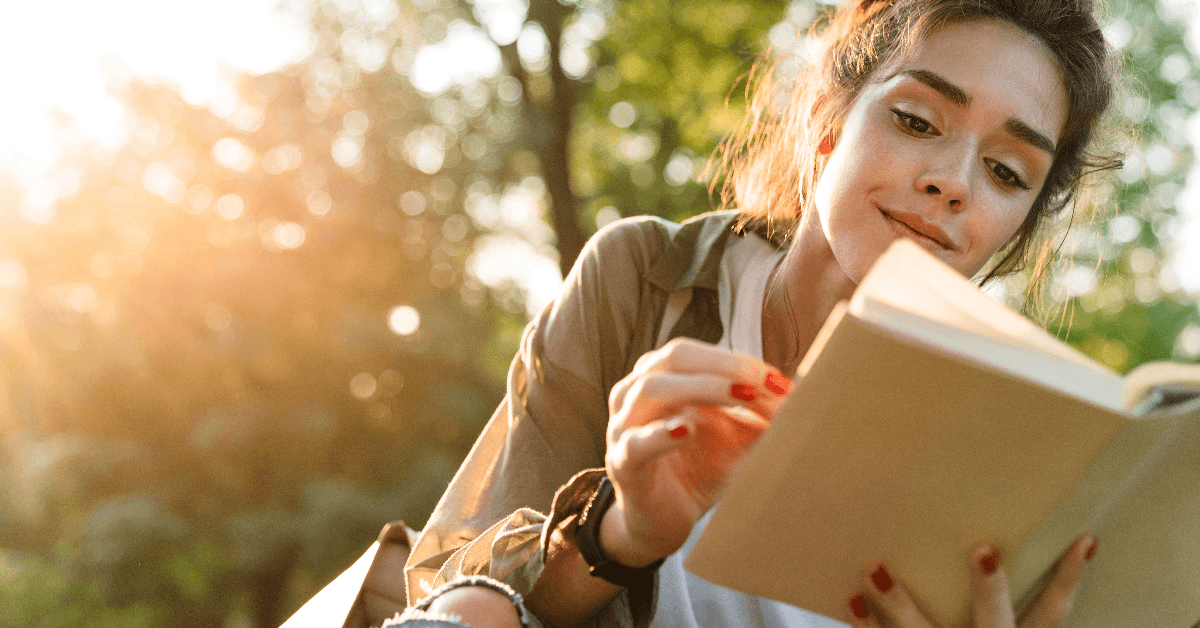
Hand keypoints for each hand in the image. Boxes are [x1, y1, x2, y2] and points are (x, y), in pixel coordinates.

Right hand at [600, 338, 792, 566]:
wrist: (662, 522)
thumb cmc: (697, 470)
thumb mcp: (735, 439)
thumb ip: (761, 418)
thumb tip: (802, 398)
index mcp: (662, 378)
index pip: (697, 353)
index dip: (738, 360)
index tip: (778, 381)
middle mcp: (635, 393)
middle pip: (674, 357)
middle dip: (724, 365)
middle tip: (764, 383)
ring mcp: (623, 427)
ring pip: (652, 389)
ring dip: (702, 388)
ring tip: (741, 396)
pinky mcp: (622, 464)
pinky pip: (635, 443)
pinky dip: (661, 434)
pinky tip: (686, 430)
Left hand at [849, 535, 1098, 627]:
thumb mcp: (1005, 624)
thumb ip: (1007, 607)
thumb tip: (1032, 543)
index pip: (1054, 611)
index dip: (1069, 579)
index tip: (1084, 541)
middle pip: (994, 620)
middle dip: (990, 588)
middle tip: (983, 550)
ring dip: (898, 602)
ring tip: (874, 567)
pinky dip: (866, 625)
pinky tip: (850, 599)